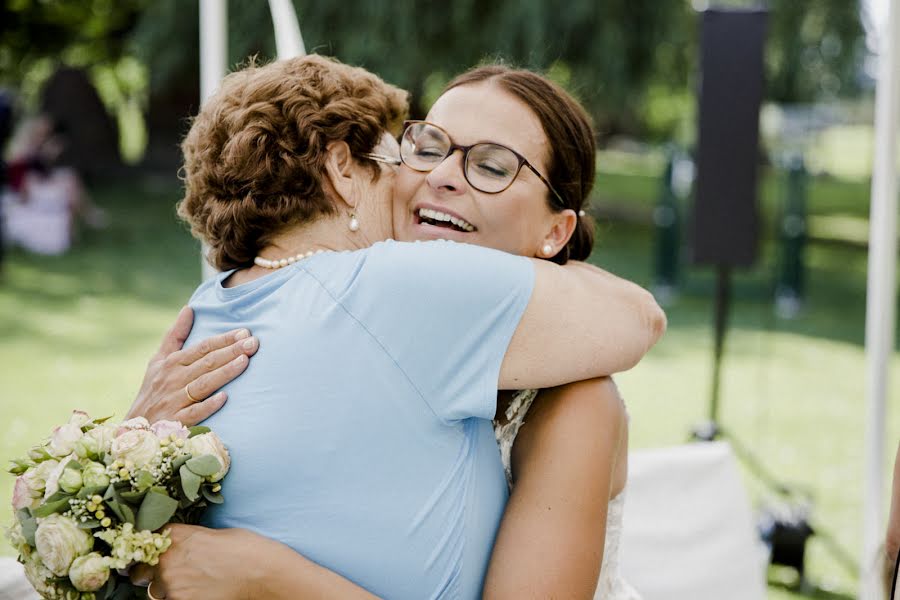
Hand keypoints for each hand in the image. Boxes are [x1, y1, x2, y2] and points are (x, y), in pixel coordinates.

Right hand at [126, 306, 258, 425]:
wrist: (137, 430)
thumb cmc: (152, 391)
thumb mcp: (158, 361)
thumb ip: (175, 336)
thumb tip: (189, 308)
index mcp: (171, 363)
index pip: (202, 347)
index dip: (224, 339)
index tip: (245, 332)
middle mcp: (173, 380)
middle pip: (207, 363)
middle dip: (231, 351)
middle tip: (253, 343)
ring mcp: (174, 401)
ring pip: (203, 384)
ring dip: (224, 372)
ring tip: (245, 361)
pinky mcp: (175, 422)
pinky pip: (194, 413)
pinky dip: (208, 405)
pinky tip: (224, 397)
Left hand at [132, 525, 272, 599]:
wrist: (260, 572)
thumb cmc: (244, 549)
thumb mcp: (212, 534)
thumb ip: (188, 540)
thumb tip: (181, 548)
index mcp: (174, 534)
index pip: (145, 543)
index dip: (149, 551)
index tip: (153, 557)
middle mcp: (166, 557)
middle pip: (140, 571)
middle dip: (151, 574)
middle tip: (172, 575)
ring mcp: (170, 583)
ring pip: (154, 591)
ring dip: (166, 589)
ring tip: (191, 585)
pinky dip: (180, 598)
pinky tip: (197, 593)